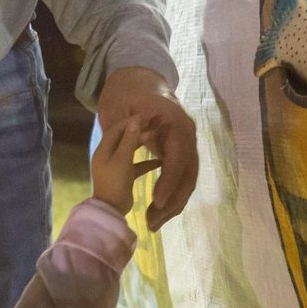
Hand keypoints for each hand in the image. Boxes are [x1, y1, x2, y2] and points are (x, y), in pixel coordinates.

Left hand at [90, 116, 160, 214]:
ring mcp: (116, 166)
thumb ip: (129, 140)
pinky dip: (146, 162)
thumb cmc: (115, 182)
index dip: (130, 121)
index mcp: (104, 149)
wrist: (111, 209)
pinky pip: (136, 165)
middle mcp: (108, 155)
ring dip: (142, 145)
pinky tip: (160, 161)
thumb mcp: (123, 159)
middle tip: (153, 126)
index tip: (145, 116)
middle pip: (123, 138)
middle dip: (137, 132)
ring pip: (130, 151)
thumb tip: (135, 120)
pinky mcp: (124, 176)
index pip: (116, 129)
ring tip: (156, 138)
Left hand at [96, 67, 197, 229]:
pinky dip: (169, 193)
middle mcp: (186, 133)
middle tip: (153, 221)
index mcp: (174, 123)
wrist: (137, 85)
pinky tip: (156, 208)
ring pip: (186, 180)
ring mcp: (186, 143)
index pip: (178, 158)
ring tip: (153, 222)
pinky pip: (179, 177)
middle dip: (172, 201)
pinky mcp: (179, 152)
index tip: (157, 202)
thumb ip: (126, 128)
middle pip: (188, 174)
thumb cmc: (125, 97)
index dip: (169, 182)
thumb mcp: (119, 111)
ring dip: (172, 203)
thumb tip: (135, 130)